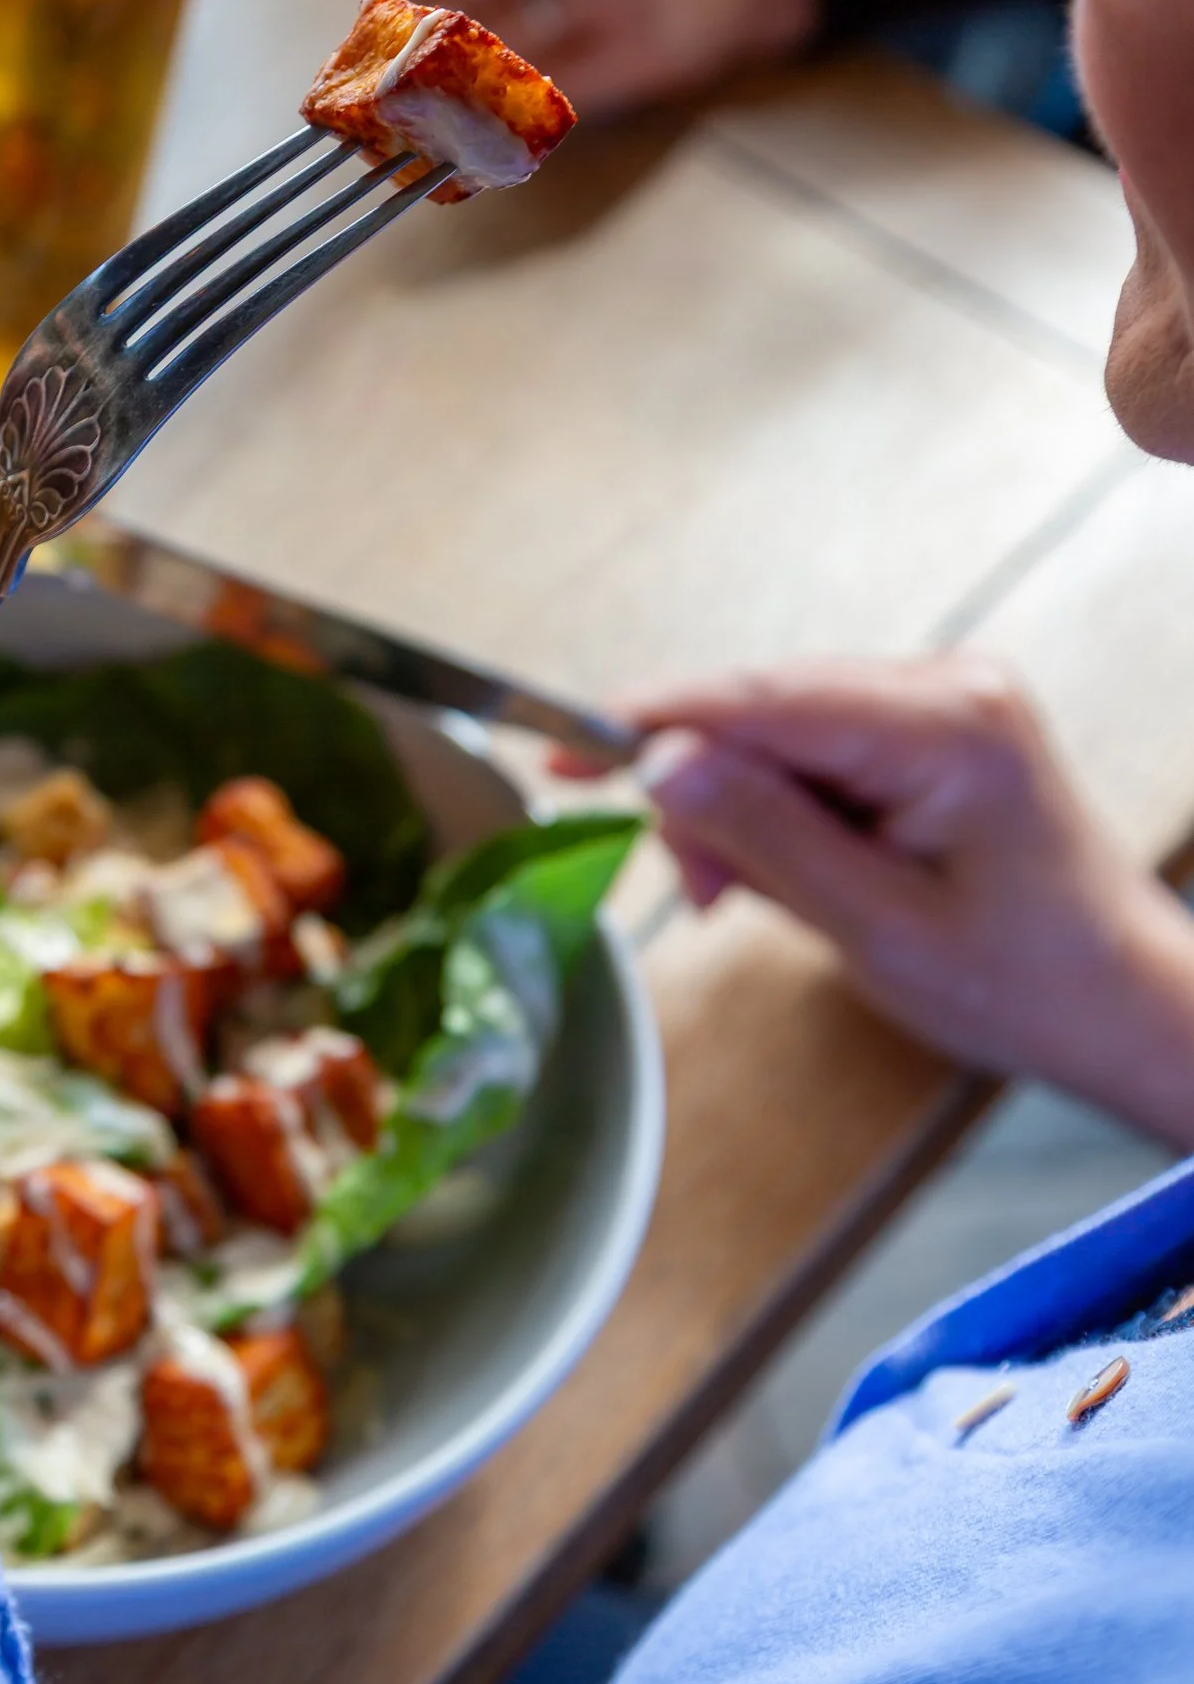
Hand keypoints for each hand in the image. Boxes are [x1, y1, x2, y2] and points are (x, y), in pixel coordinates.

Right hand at [611, 654, 1193, 1146]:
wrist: (1118, 1001)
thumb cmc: (1025, 983)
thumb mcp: (875, 926)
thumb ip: (765, 835)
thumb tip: (661, 762)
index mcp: (951, 725)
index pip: (762, 698)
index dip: (652, 721)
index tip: (566, 749)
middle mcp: (952, 682)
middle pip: (764, 707)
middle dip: (705, 793)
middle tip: (702, 890)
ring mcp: (945, 695)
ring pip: (780, 727)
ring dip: (742, 807)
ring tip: (750, 895)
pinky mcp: (931, 721)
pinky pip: (816, 743)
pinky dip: (780, 806)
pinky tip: (789, 867)